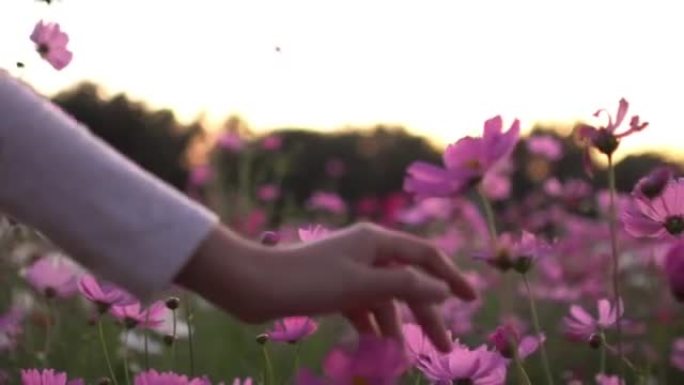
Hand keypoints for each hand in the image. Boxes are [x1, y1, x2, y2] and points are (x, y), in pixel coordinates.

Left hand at [175, 223, 475, 351]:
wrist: (252, 285)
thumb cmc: (308, 280)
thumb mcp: (362, 284)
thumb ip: (405, 286)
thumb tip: (441, 288)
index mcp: (376, 240)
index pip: (425, 255)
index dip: (450, 277)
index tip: (471, 301)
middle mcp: (366, 251)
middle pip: (407, 282)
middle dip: (425, 314)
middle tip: (444, 348)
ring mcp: (349, 270)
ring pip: (384, 299)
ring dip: (394, 329)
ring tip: (402, 361)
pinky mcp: (333, 288)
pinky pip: (362, 308)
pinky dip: (370, 328)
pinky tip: (375, 351)